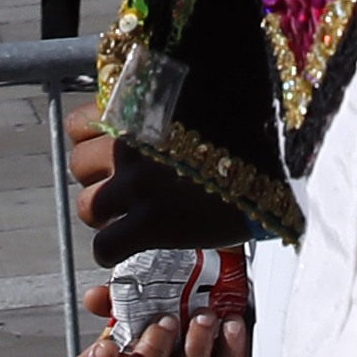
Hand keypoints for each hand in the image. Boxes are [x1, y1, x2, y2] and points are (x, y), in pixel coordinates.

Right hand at [64, 253, 252, 356]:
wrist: (226, 294)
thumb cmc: (179, 290)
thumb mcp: (149, 281)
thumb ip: (121, 288)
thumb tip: (97, 298)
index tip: (106, 347)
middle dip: (150, 355)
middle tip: (167, 320)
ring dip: (193, 352)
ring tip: (205, 316)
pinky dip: (229, 356)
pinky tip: (232, 325)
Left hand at [65, 93, 256, 264]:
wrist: (279, 169)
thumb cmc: (246, 137)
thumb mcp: (198, 106)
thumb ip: (162, 112)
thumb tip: (142, 119)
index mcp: (140, 111)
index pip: (78, 125)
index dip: (90, 140)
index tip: (108, 148)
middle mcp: (132, 145)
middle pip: (80, 168)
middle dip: (99, 179)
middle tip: (126, 188)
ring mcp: (139, 186)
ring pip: (88, 208)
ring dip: (106, 215)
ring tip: (132, 216)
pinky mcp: (152, 224)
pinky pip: (104, 247)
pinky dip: (113, 250)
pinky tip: (134, 244)